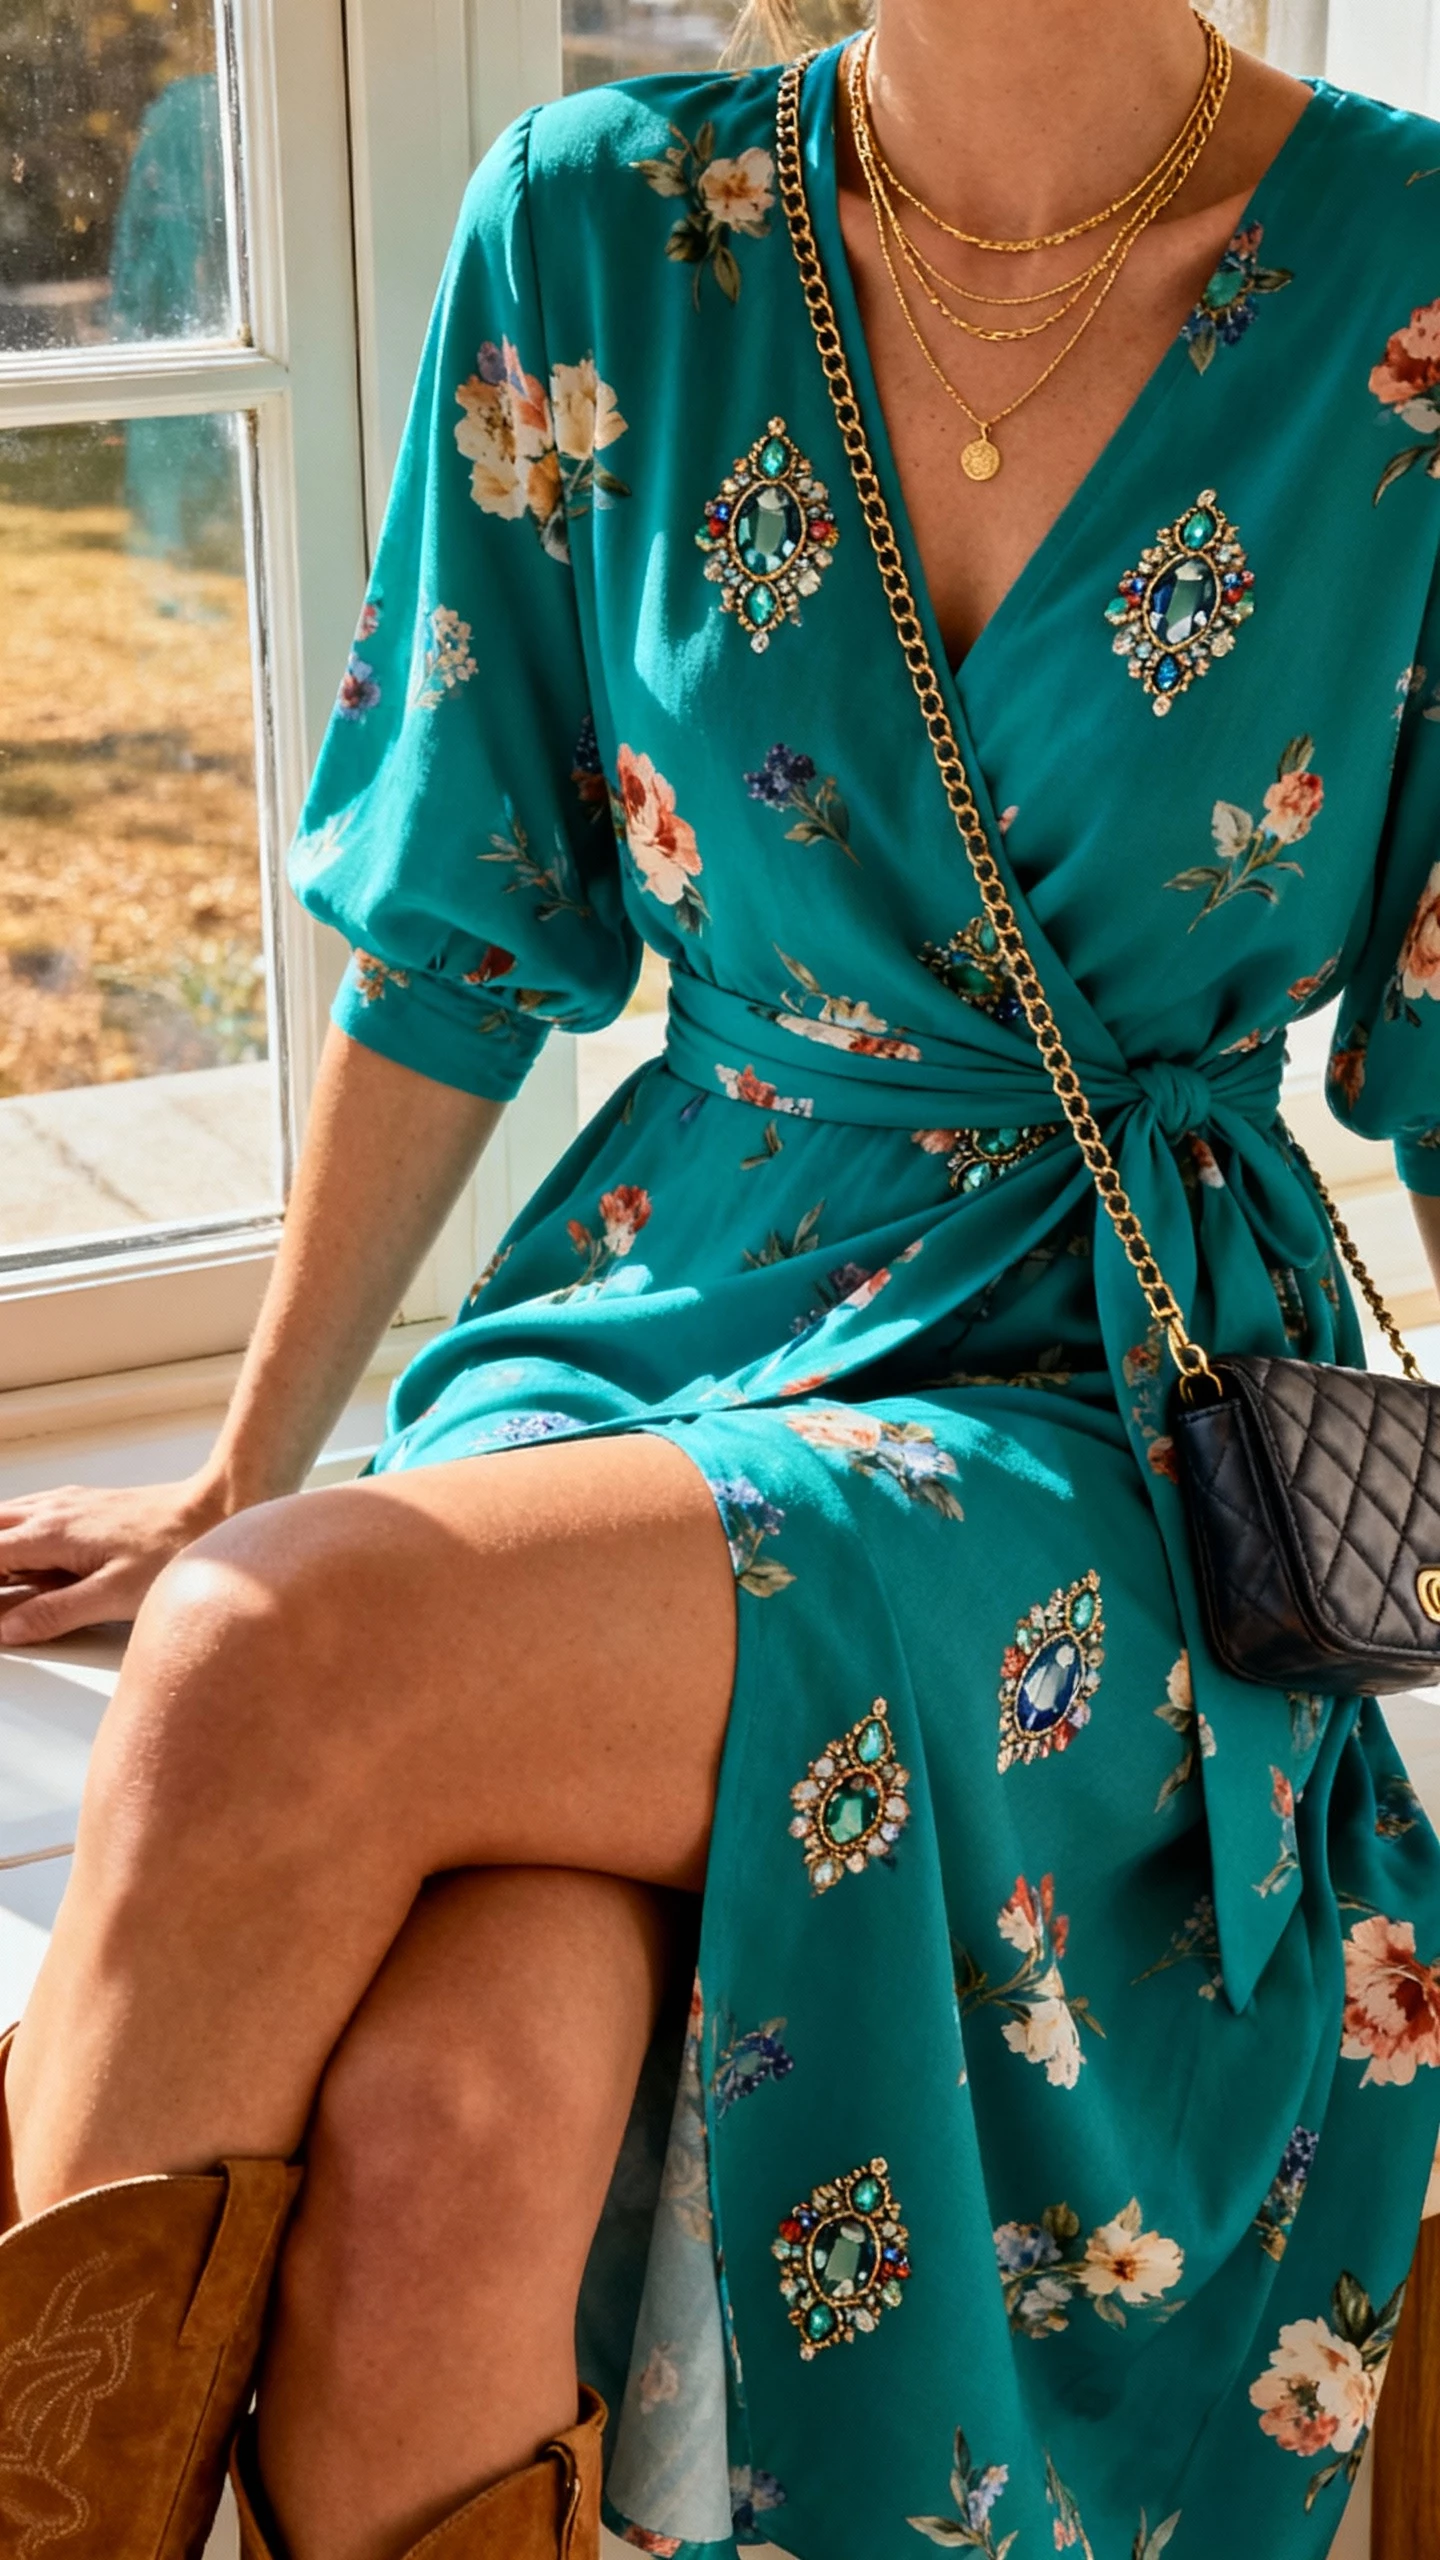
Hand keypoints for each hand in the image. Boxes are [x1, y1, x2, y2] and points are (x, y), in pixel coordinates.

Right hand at [0, 1476, 234, 1646]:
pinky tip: (33, 1555)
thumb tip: (9, 1629)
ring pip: (9, 1518)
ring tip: (11, 1583)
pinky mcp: (87, 1504)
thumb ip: (57, 1612)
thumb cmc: (173, 1547)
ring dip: (0, 1545)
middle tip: (3, 1599)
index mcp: (51, 1534)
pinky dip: (18, 1534)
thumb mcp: (113, 1593)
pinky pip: (33, 1513)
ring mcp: (69, 1504)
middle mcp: (53, 1512)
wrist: (213, 1508)